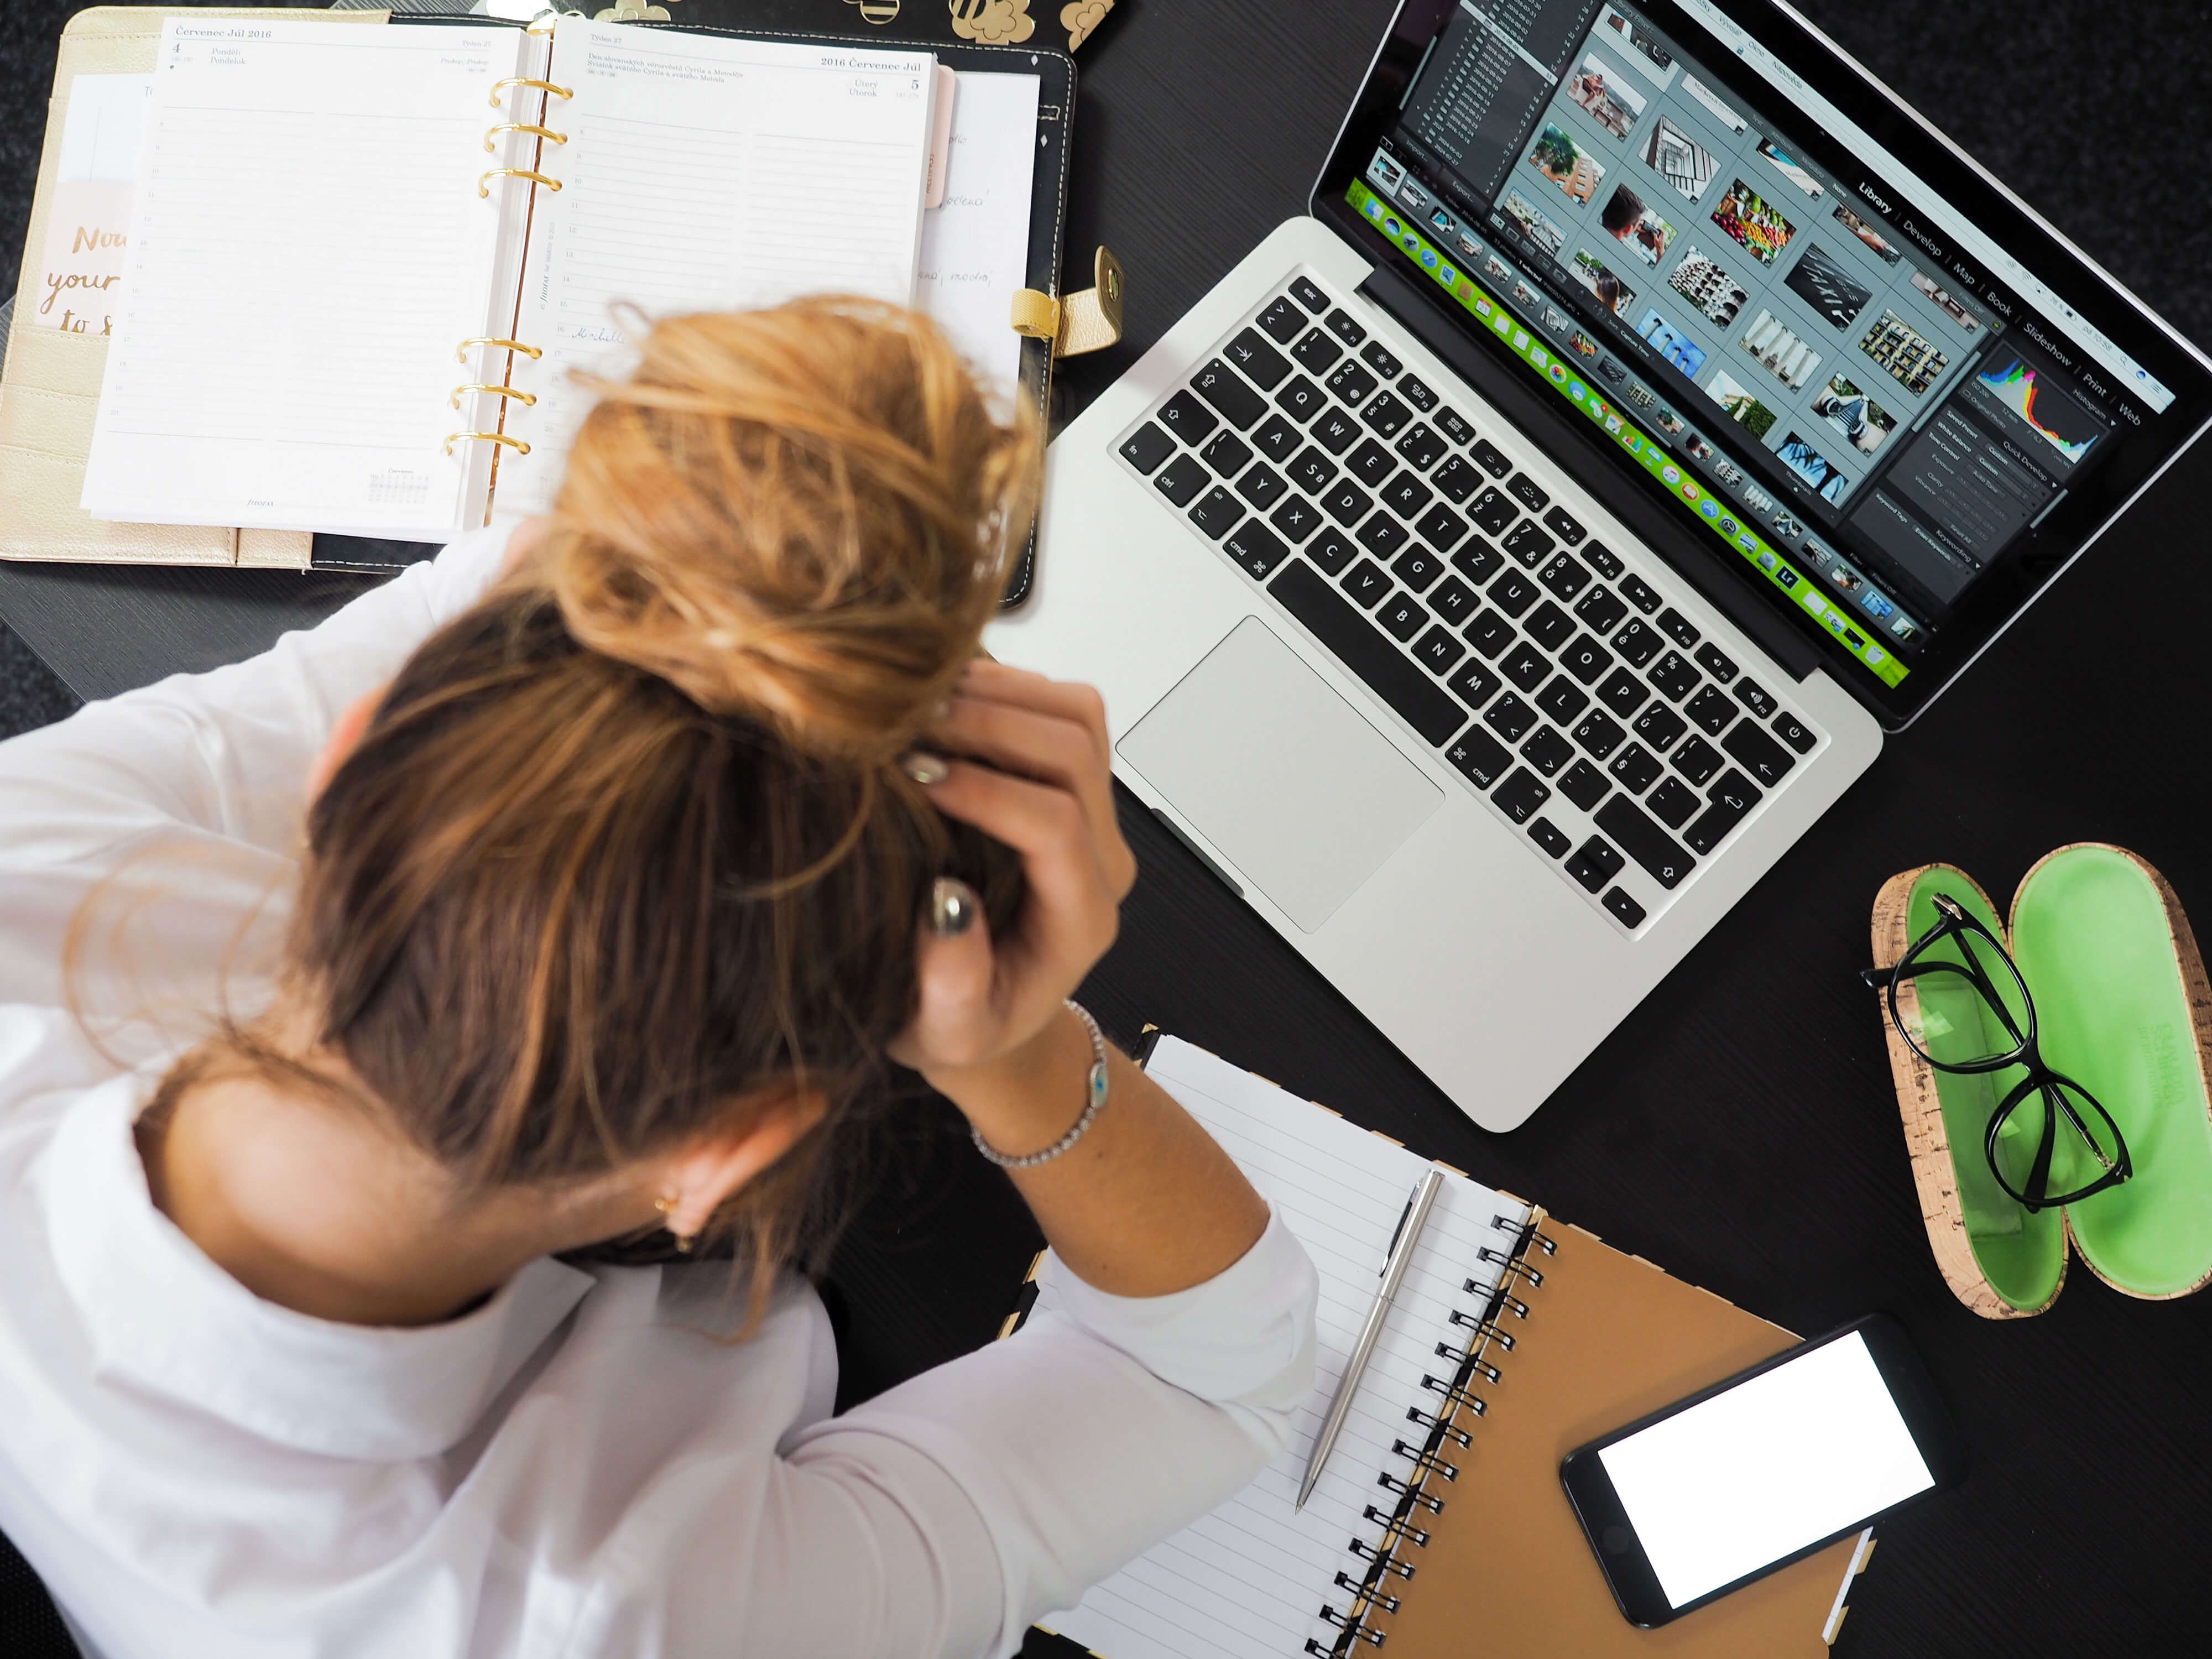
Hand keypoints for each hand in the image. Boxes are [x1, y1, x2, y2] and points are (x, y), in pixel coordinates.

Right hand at [890, 660, 1135, 1084]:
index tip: (913, 776)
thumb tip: (947, 904)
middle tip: (906, 724)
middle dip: (990, 724)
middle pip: (1074, 753)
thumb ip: (953, 986)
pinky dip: (1003, 686)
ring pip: (1077, 715)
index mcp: (1080, 919)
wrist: (986, 1011)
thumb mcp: (946, 1033)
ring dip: (1000, 693)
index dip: (986, 790)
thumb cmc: (962, 1024)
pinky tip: (938, 699)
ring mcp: (1093, 814)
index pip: (1054, 826)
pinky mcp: (1070, 782)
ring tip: (918, 702)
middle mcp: (1101, 858)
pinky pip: (1059, 707)